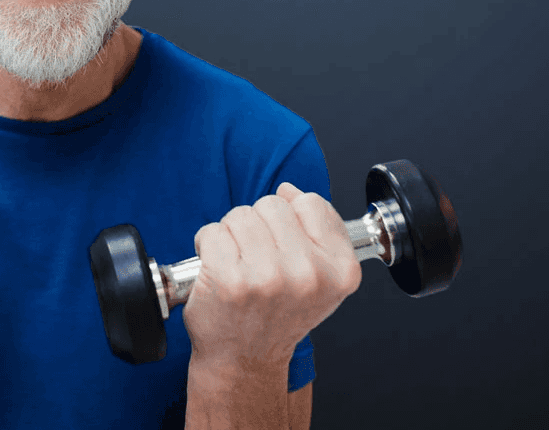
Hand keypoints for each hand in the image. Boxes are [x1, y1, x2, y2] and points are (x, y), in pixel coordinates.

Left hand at [183, 183, 361, 372]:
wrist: (246, 359)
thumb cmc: (277, 316)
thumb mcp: (320, 277)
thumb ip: (315, 229)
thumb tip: (289, 190)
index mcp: (340, 270)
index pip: (311, 203)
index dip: (290, 218)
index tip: (284, 245)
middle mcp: (309, 273)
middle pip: (272, 204)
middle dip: (258, 225)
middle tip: (257, 260)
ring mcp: (270, 277)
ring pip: (240, 214)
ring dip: (231, 234)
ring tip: (238, 264)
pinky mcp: (231, 280)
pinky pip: (212, 232)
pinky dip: (207, 245)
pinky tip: (217, 270)